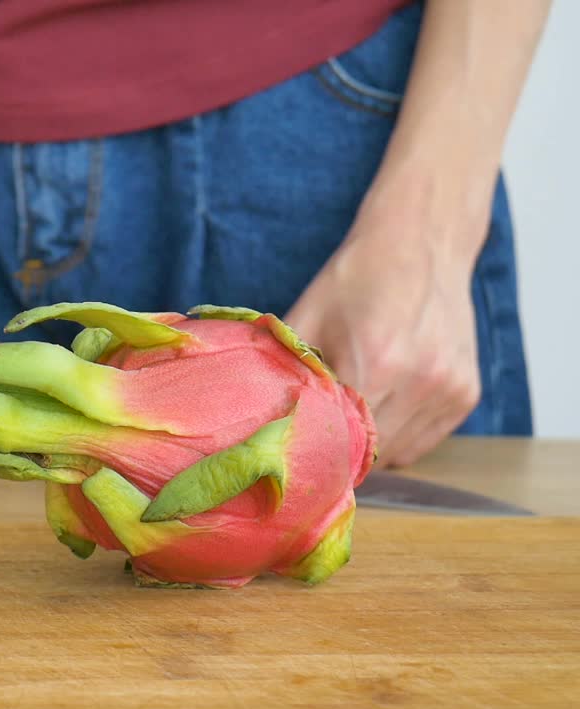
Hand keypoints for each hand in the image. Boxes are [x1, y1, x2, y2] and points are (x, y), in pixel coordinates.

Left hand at [284, 202, 482, 466]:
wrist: (421, 241)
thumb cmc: (357, 277)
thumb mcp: (307, 316)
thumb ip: (285, 368)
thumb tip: (255, 411)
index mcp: (375, 364)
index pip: (338, 439)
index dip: (315, 447)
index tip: (298, 445)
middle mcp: (419, 382)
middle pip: (370, 453)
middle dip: (341, 451)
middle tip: (320, 435)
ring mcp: (449, 390)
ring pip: (401, 454)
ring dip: (374, 446)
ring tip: (353, 416)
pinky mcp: (467, 394)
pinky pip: (427, 440)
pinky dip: (401, 435)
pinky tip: (384, 406)